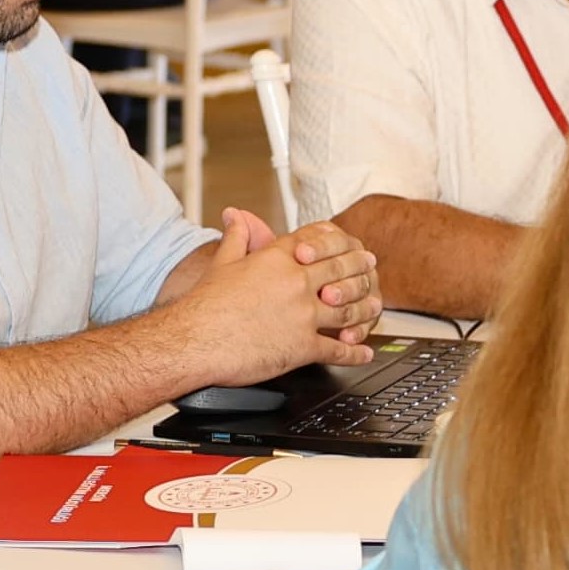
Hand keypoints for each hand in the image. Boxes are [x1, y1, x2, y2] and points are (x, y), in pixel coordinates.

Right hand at [166, 213, 379, 380]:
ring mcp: (302, 315)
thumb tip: (236, 217)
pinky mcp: (302, 347)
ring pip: (348, 310)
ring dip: (366, 310)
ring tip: (375, 309)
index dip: (339, 244)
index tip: (351, 245)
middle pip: (342, 272)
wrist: (193, 341)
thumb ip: (236, 238)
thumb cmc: (203, 306)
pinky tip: (364, 352)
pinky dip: (356, 353)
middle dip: (360, 271)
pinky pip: (338, 350)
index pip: (319, 244)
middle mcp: (295, 283)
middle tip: (372, 270)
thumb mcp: (222, 263)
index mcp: (277, 259)